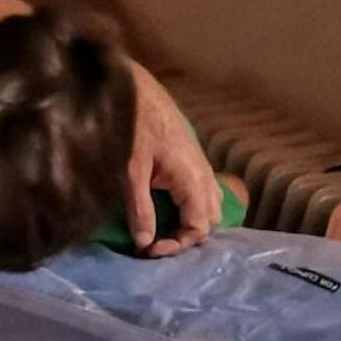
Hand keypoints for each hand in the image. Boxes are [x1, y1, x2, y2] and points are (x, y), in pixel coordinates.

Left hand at [126, 65, 223, 257]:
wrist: (135, 90)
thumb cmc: (132, 127)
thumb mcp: (130, 173)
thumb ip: (140, 209)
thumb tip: (145, 242)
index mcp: (192, 179)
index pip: (200, 226)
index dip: (178, 244)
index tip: (150, 250)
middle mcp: (203, 174)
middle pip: (210, 219)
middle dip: (186, 236)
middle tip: (156, 244)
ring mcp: (200, 165)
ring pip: (208, 204)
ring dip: (188, 222)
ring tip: (161, 232)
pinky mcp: (190, 159)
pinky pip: (200, 191)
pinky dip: (188, 207)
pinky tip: (165, 211)